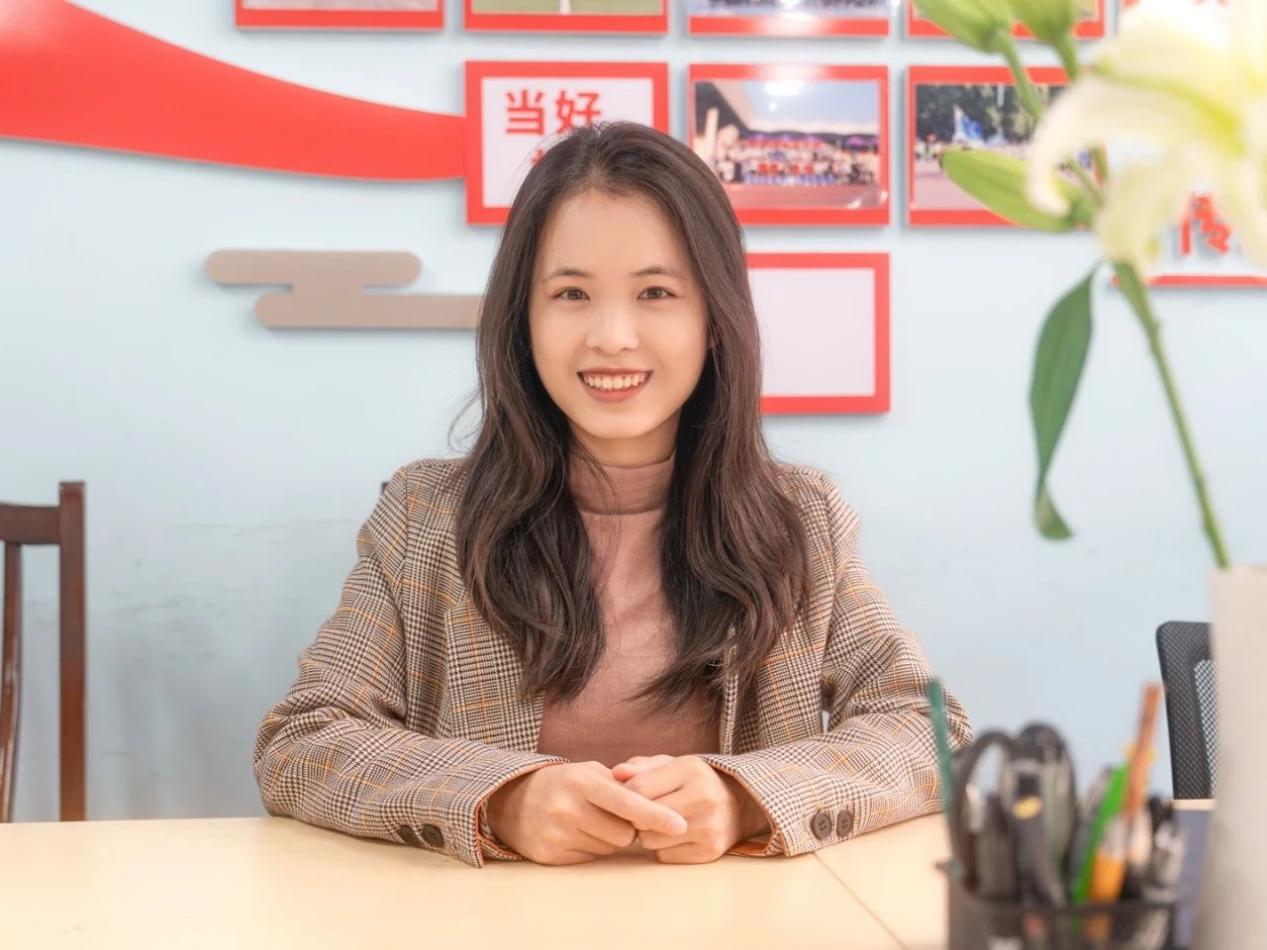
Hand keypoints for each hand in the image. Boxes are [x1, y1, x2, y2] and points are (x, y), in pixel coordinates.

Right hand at [484, 761, 687, 865]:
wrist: (513, 800)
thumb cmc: (564, 783)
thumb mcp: (589, 772)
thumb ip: (623, 785)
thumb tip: (658, 806)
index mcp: (582, 781)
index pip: (627, 802)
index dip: (656, 815)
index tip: (680, 825)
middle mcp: (568, 807)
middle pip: (624, 833)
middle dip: (626, 828)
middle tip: (608, 814)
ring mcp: (557, 833)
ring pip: (609, 848)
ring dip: (608, 839)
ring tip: (588, 822)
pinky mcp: (550, 855)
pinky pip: (591, 859)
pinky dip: (590, 848)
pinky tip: (574, 834)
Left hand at [610, 755, 770, 863]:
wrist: (739, 804)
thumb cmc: (693, 781)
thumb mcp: (670, 765)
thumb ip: (641, 768)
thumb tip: (615, 773)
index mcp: (691, 770)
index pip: (639, 788)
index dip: (626, 795)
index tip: (627, 797)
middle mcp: (704, 798)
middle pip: (643, 817)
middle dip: (636, 817)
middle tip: (643, 812)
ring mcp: (709, 827)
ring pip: (650, 840)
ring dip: (647, 834)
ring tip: (659, 823)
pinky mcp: (710, 851)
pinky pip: (665, 856)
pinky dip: (662, 848)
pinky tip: (674, 836)